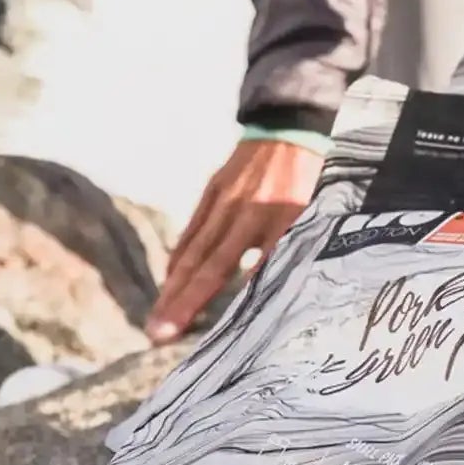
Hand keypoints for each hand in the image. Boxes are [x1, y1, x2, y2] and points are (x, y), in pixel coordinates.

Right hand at [145, 138, 323, 343]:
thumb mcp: (307, 214)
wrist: (288, 129)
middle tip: (158, 335)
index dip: (222, 298)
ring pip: (194, 250)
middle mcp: (244, 212)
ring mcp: (223, 200)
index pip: (246, 268)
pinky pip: (192, 229)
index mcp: (275, 220)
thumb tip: (263, 293)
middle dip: (182, 301)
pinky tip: (170, 280)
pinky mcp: (212, 190)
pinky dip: (180, 257)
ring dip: (174, 287)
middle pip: (208, 264)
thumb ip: (286, 250)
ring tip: (156, 319)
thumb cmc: (303, 180)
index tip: (206, 329)